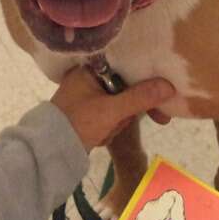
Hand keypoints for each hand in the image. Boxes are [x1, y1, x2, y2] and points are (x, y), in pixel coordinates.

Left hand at [51, 67, 175, 149]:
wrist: (49, 154)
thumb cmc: (78, 124)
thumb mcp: (111, 111)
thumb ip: (140, 97)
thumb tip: (170, 86)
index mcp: (90, 68)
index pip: (127, 65)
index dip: (146, 80)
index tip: (162, 96)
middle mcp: (88, 77)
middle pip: (126, 86)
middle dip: (129, 109)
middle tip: (140, 121)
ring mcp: (87, 95)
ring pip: (120, 102)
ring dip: (119, 120)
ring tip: (106, 131)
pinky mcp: (88, 111)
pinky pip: (110, 114)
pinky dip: (111, 125)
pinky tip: (101, 136)